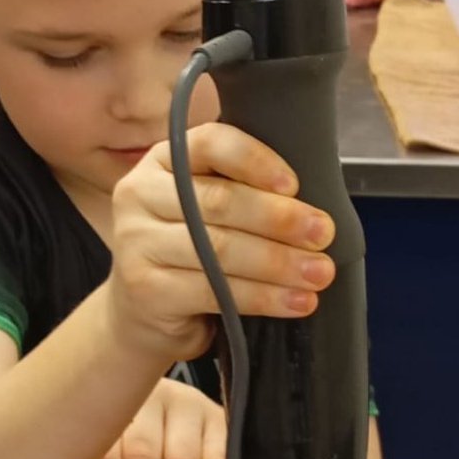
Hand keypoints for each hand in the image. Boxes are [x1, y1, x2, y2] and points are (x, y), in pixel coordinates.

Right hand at [109, 123, 335, 361]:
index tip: (295, 184)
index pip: (209, 144)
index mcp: (162, 161)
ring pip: (219, 249)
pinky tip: (294, 301)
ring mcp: (136, 243)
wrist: (142, 314)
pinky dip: (262, 297)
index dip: (255, 160)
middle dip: (280, 218)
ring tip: (318, 273)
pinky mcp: (145, 289)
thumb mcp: (204, 210)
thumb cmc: (188, 253)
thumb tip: (312, 207)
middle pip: (219, 201)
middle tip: (322, 233)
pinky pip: (214, 290)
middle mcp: (139, 194)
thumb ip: (241, 192)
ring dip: (278, 262)